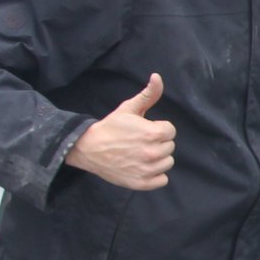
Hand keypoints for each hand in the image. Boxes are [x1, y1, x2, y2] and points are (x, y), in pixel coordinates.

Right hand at [66, 74, 174, 190]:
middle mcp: (153, 153)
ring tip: (141, 154)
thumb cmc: (110, 127)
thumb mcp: (129, 108)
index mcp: (153, 133)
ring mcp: (147, 170)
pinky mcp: (141, 183)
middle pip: (169, 147)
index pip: (170, 131)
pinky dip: (155, 175)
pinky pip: (162, 180)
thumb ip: (148, 94)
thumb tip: (157, 77)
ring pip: (167, 163)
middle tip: (140, 142)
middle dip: (158, 143)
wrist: (89, 148)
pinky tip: (143, 167)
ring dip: (158, 159)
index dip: (158, 128)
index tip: (144, 129)